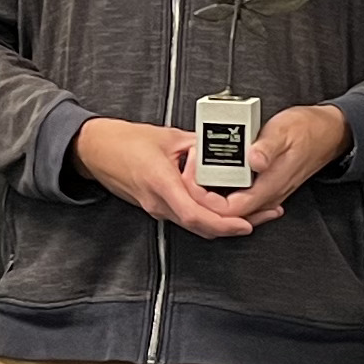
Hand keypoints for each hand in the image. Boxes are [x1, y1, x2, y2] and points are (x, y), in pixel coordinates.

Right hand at [73, 116, 251, 238]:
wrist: (96, 151)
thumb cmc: (125, 141)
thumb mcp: (167, 137)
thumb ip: (197, 146)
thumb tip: (224, 150)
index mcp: (161, 183)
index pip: (195, 215)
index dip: (224, 223)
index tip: (247, 222)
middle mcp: (159, 202)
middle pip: (202, 226)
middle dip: (237, 225)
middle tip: (267, 214)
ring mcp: (157, 209)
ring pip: (198, 225)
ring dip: (226, 222)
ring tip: (257, 212)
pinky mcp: (158, 208)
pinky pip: (189, 217)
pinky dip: (211, 216)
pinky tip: (228, 208)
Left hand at [205, 103, 350, 227]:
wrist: (328, 133)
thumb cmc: (307, 131)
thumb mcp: (283, 132)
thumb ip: (267, 148)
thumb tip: (254, 159)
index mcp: (269, 186)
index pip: (229, 210)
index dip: (206, 201)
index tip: (193, 182)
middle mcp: (268, 195)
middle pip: (228, 214)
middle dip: (204, 201)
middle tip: (189, 179)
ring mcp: (268, 193)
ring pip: (234, 208)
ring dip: (213, 197)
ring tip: (197, 178)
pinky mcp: (268, 186)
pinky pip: (242, 198)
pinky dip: (225, 191)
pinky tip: (216, 177)